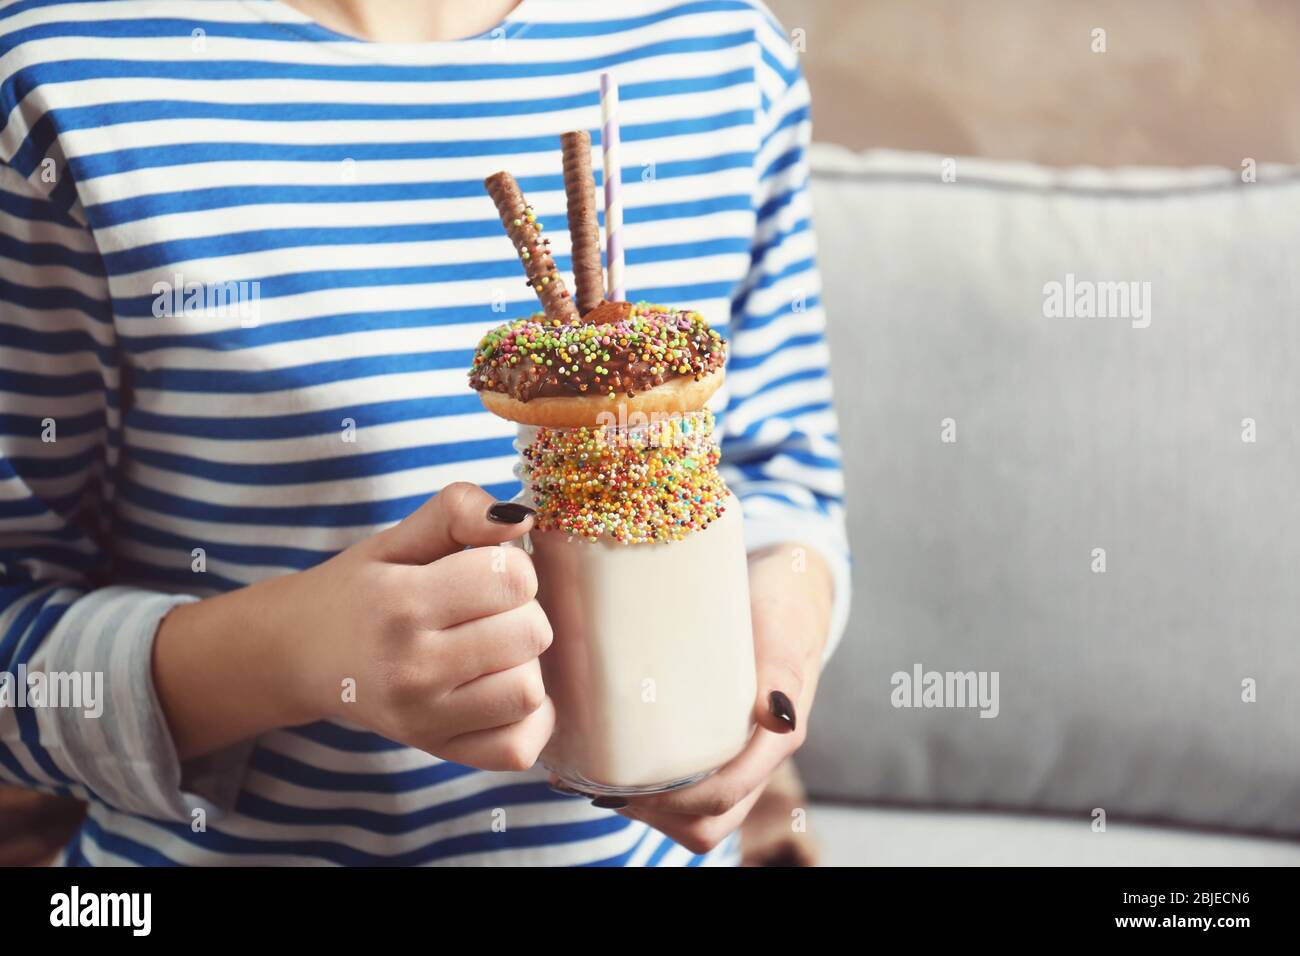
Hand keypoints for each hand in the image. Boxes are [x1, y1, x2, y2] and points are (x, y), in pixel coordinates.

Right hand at [155, 483, 554, 770]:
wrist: (300, 655)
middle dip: (521, 611)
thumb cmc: (360, 591)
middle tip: (486, 610)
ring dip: (523, 664)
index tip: (481, 572)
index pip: (513, 579)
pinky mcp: (437, 750)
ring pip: (528, 691)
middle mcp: (412, 668)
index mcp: (402, 603)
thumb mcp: (398, 539)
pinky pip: (518, 748)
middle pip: (530, 633)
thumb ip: (458, 511)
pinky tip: (500, 689)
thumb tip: (520, 518)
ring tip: (491, 649)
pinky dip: (526, 720)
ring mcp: (424, 719)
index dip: (510, 567)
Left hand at [601, 544, 831, 854]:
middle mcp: (759, 757)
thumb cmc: (781, 604)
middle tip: (604, 787)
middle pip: (710, 821)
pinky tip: (610, 765)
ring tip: (599, 780)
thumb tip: (778, 717)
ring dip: (651, 811)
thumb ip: (781, 670)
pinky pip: (690, 790)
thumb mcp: (781, 628)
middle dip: (656, 815)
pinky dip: (651, 793)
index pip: (726, 796)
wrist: (789, 588)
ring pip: (698, 817)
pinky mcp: (719, 743)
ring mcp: (739, 754)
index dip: (676, 802)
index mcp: (776, 738)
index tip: (626, 784)